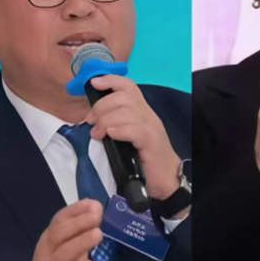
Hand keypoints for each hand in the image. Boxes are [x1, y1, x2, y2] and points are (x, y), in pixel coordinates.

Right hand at [25, 199, 104, 260]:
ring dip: (80, 242)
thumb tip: (96, 212)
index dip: (76, 210)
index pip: (60, 219)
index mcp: (50, 239)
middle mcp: (46, 251)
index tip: (94, 203)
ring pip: (62, 254)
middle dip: (78, 223)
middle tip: (97, 216)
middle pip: (59, 233)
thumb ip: (78, 234)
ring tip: (98, 234)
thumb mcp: (65, 249)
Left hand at [85, 75, 180, 199]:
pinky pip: (135, 129)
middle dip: (102, 106)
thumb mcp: (128, 137)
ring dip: (106, 120)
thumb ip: (116, 124)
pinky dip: (119, 129)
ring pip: (127, 111)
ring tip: (98, 134)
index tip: (94, 83)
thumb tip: (92, 119)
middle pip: (124, 97)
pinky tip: (111, 135)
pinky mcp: (152, 142)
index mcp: (142, 112)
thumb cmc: (145, 160)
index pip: (129, 86)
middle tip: (91, 122)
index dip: (110, 80)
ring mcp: (152, 128)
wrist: (167, 180)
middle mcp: (148, 116)